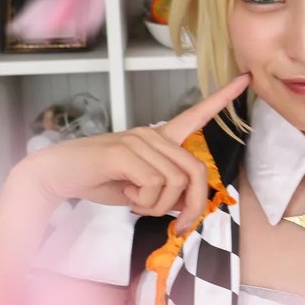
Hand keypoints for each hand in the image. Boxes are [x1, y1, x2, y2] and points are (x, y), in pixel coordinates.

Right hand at [19, 74, 250, 230]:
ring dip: (158, 207)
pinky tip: (125, 197)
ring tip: (135, 203)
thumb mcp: (140, 191)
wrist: (58, 174)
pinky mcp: (124, 153)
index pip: (196, 114)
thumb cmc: (99, 180)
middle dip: (192, 206)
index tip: (246, 78)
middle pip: (195, 172)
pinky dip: (143, 203)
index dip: (222, 98)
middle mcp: (152, 134)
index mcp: (158, 138)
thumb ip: (165, 194)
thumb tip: (186, 207)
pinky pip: (153, 186)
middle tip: (176, 227)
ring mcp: (138, 141)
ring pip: (174, 183)